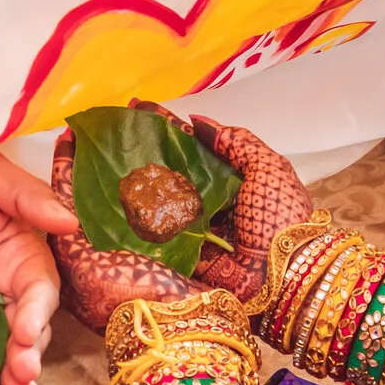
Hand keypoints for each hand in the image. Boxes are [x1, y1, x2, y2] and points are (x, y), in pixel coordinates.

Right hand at [49, 103, 316, 330]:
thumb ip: (235, 141)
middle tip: (107, 134)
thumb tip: (198, 120)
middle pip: (169, 176)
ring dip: (131, 188)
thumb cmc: (282, 218)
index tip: (137, 109)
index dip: (166, 130)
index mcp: (231, 182)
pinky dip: (133, 225)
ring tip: (96, 161)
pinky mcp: (183, 261)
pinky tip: (103, 204)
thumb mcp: (267, 167)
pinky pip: (155, 239)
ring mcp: (194, 234)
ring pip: (158, 206)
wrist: (288, 275)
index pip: (191, 150)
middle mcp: (209, 206)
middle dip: (141, 157)